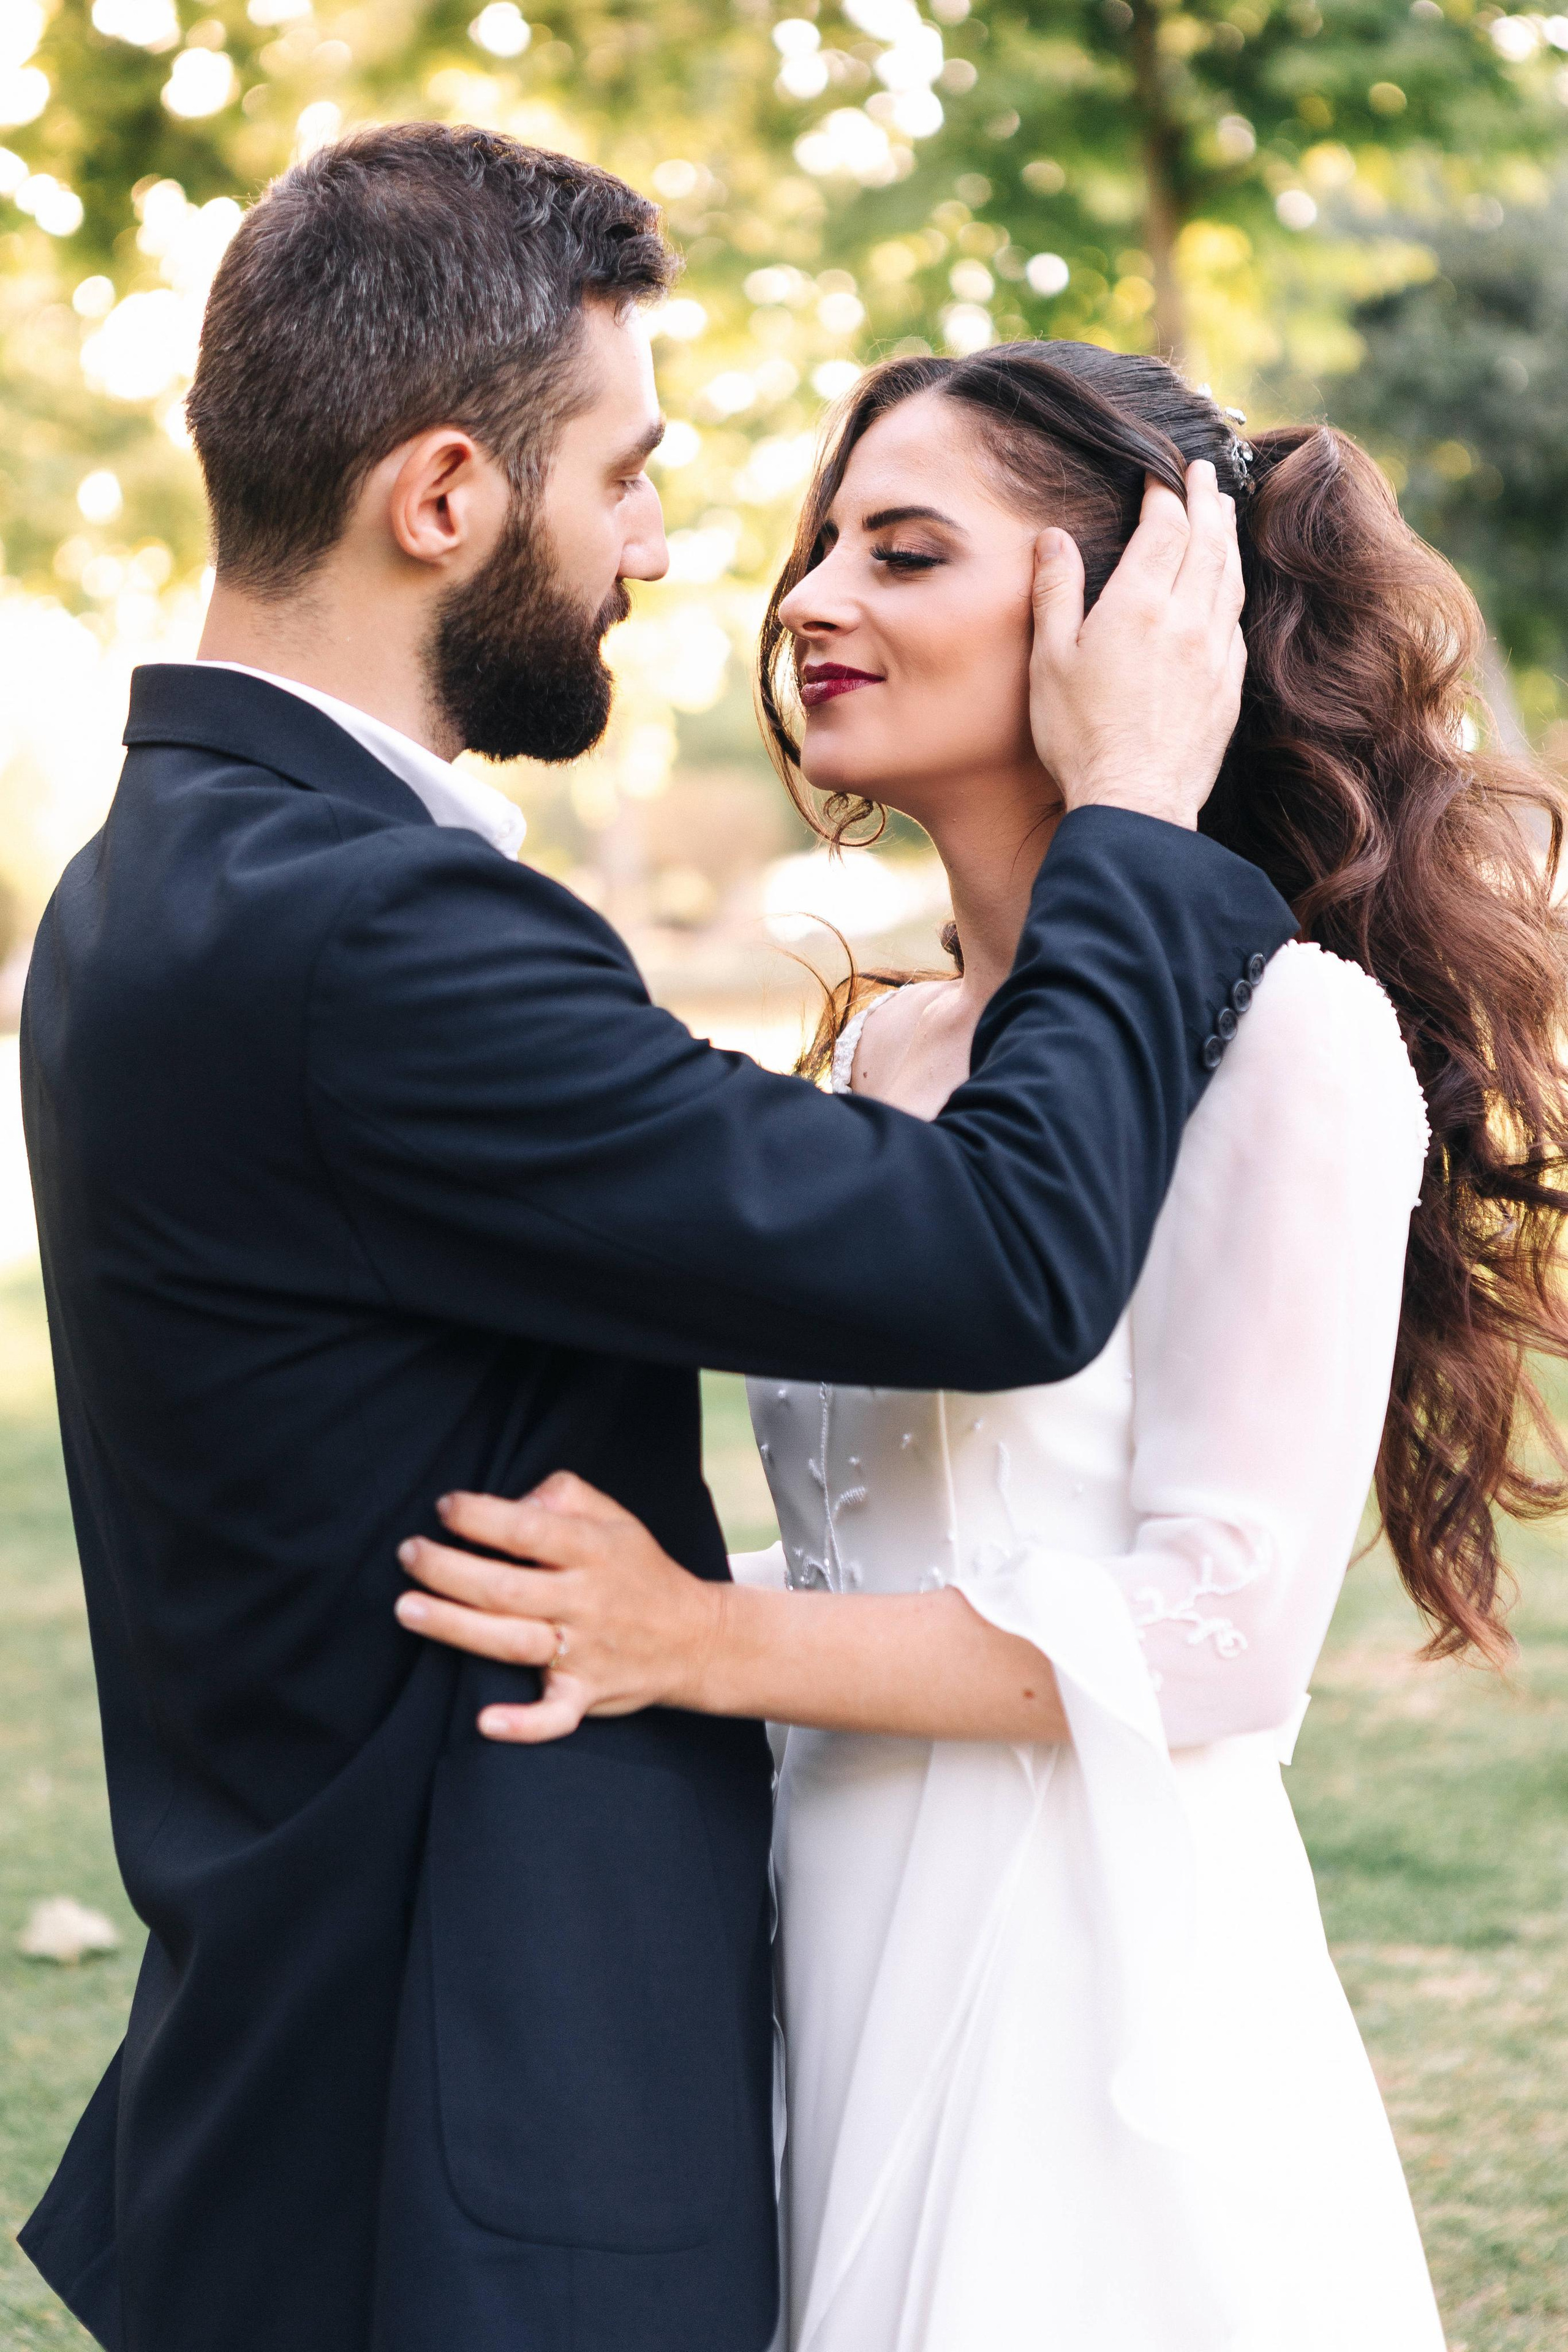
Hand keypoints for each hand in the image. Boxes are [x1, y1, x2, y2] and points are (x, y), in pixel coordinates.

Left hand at [393, 1471, 722, 1742]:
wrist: (697, 1638)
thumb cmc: (641, 1572)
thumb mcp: (616, 1519)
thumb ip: (565, 1496)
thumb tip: (513, 1498)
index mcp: (594, 1551)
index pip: (529, 1529)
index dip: (481, 1516)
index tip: (444, 1506)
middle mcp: (587, 1600)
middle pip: (506, 1587)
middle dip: (448, 1569)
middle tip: (408, 1553)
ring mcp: (586, 1651)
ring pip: (513, 1642)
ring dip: (457, 1627)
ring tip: (408, 1609)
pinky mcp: (586, 1695)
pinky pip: (555, 1715)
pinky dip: (523, 1724)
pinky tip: (485, 1723)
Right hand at [1029, 460, 1245, 829]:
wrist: (1135, 802)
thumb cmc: (1081, 736)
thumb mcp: (1050, 661)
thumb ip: (1055, 593)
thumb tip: (1054, 539)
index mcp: (1139, 606)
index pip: (1164, 528)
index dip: (1163, 494)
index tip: (1159, 475)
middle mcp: (1187, 620)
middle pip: (1208, 541)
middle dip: (1206, 501)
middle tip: (1203, 474)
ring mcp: (1214, 653)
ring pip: (1230, 577)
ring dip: (1226, 538)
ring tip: (1221, 513)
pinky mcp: (1228, 686)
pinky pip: (1235, 622)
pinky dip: (1232, 590)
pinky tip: (1225, 588)